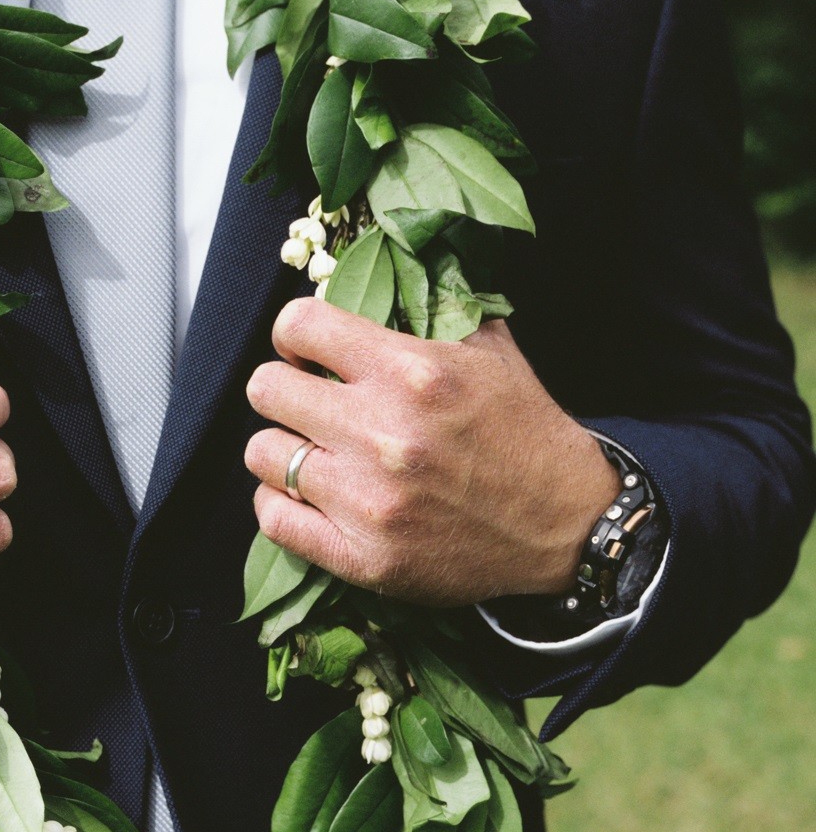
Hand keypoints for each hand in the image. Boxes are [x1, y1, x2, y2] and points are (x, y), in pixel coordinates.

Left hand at [245, 299, 620, 606]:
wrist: (568, 527)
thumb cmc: (527, 434)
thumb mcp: (493, 351)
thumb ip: (434, 310)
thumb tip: (383, 275)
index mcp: (411, 372)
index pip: (299, 326)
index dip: (295, 335)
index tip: (308, 351)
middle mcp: (382, 432)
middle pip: (265, 389)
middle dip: (283, 387)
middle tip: (306, 401)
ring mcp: (368, 500)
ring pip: (262, 454)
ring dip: (282, 448)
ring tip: (310, 452)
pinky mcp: (364, 557)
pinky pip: (274, 520)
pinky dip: (280, 505)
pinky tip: (306, 497)